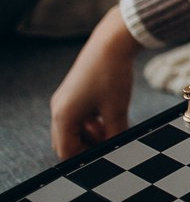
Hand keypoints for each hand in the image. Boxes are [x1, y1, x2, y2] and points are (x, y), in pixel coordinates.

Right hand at [50, 5, 140, 157]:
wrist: (112, 42)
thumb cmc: (112, 74)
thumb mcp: (116, 109)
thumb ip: (115, 134)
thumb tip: (118, 149)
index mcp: (63, 116)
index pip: (67, 151)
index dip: (86, 159)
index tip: (105, 159)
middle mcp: (59, 108)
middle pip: (67, 141)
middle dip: (87, 147)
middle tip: (110, 144)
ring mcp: (66, 98)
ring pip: (74, 128)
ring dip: (91, 134)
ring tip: (113, 129)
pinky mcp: (76, 90)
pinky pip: (80, 115)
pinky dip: (92, 121)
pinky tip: (111, 116)